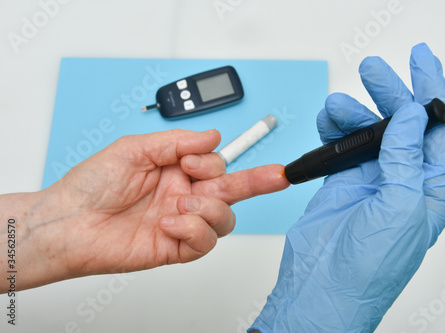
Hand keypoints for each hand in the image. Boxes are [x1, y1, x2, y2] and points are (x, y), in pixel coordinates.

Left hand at [6, 129, 288, 290]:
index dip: (213, 162)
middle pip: (232, 191)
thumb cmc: (92, 184)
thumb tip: (213, 136)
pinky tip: (171, 221)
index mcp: (175, 170)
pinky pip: (204, 242)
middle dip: (259, 181)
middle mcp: (183, 195)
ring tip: (181, 202)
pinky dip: (194, 229)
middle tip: (278, 175)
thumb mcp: (134, 149)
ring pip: (224, 218)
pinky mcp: (175, 248)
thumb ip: (177, 142)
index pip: (216, 165)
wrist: (68, 221)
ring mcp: (181, 222)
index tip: (194, 161)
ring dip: (209, 207)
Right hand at [250, 43, 444, 331]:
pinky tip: (328, 121)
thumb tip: (412, 116)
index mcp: (429, 188)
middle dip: (391, 93)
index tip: (422, 62)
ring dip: (354, 112)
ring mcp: (370, 179)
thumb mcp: (400, 209)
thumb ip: (405, 158)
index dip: (433, 92)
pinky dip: (333, 129)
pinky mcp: (341, 182)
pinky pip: (340, 145)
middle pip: (402, 124)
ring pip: (367, 131)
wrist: (323, 287)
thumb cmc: (369, 268)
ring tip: (337, 105)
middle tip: (375, 71)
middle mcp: (401, 180)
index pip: (438, 130)